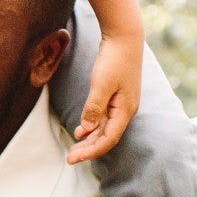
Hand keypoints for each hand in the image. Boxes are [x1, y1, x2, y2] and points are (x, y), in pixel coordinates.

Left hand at [67, 41, 142, 163]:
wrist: (124, 37)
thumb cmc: (114, 59)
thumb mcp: (101, 84)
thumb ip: (94, 108)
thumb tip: (86, 130)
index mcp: (125, 110)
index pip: (108, 139)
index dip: (91, 151)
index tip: (74, 159)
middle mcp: (126, 110)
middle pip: (106, 137)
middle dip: (88, 149)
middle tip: (70, 158)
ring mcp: (122, 104)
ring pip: (105, 128)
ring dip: (89, 140)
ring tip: (74, 149)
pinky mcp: (116, 96)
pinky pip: (105, 118)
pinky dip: (93, 126)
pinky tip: (82, 131)